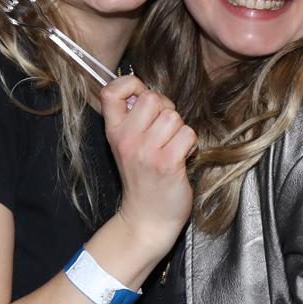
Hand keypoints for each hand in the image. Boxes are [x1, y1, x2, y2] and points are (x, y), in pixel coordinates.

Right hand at [99, 75, 195, 246]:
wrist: (147, 218)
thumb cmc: (143, 178)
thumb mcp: (126, 145)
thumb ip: (133, 118)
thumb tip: (146, 91)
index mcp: (113, 132)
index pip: (111, 91)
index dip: (131, 85)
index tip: (142, 99)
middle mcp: (126, 139)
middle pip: (152, 98)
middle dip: (165, 109)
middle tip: (165, 130)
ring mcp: (146, 152)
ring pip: (173, 116)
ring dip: (180, 129)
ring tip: (173, 147)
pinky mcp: (167, 163)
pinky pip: (188, 133)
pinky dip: (191, 143)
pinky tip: (182, 157)